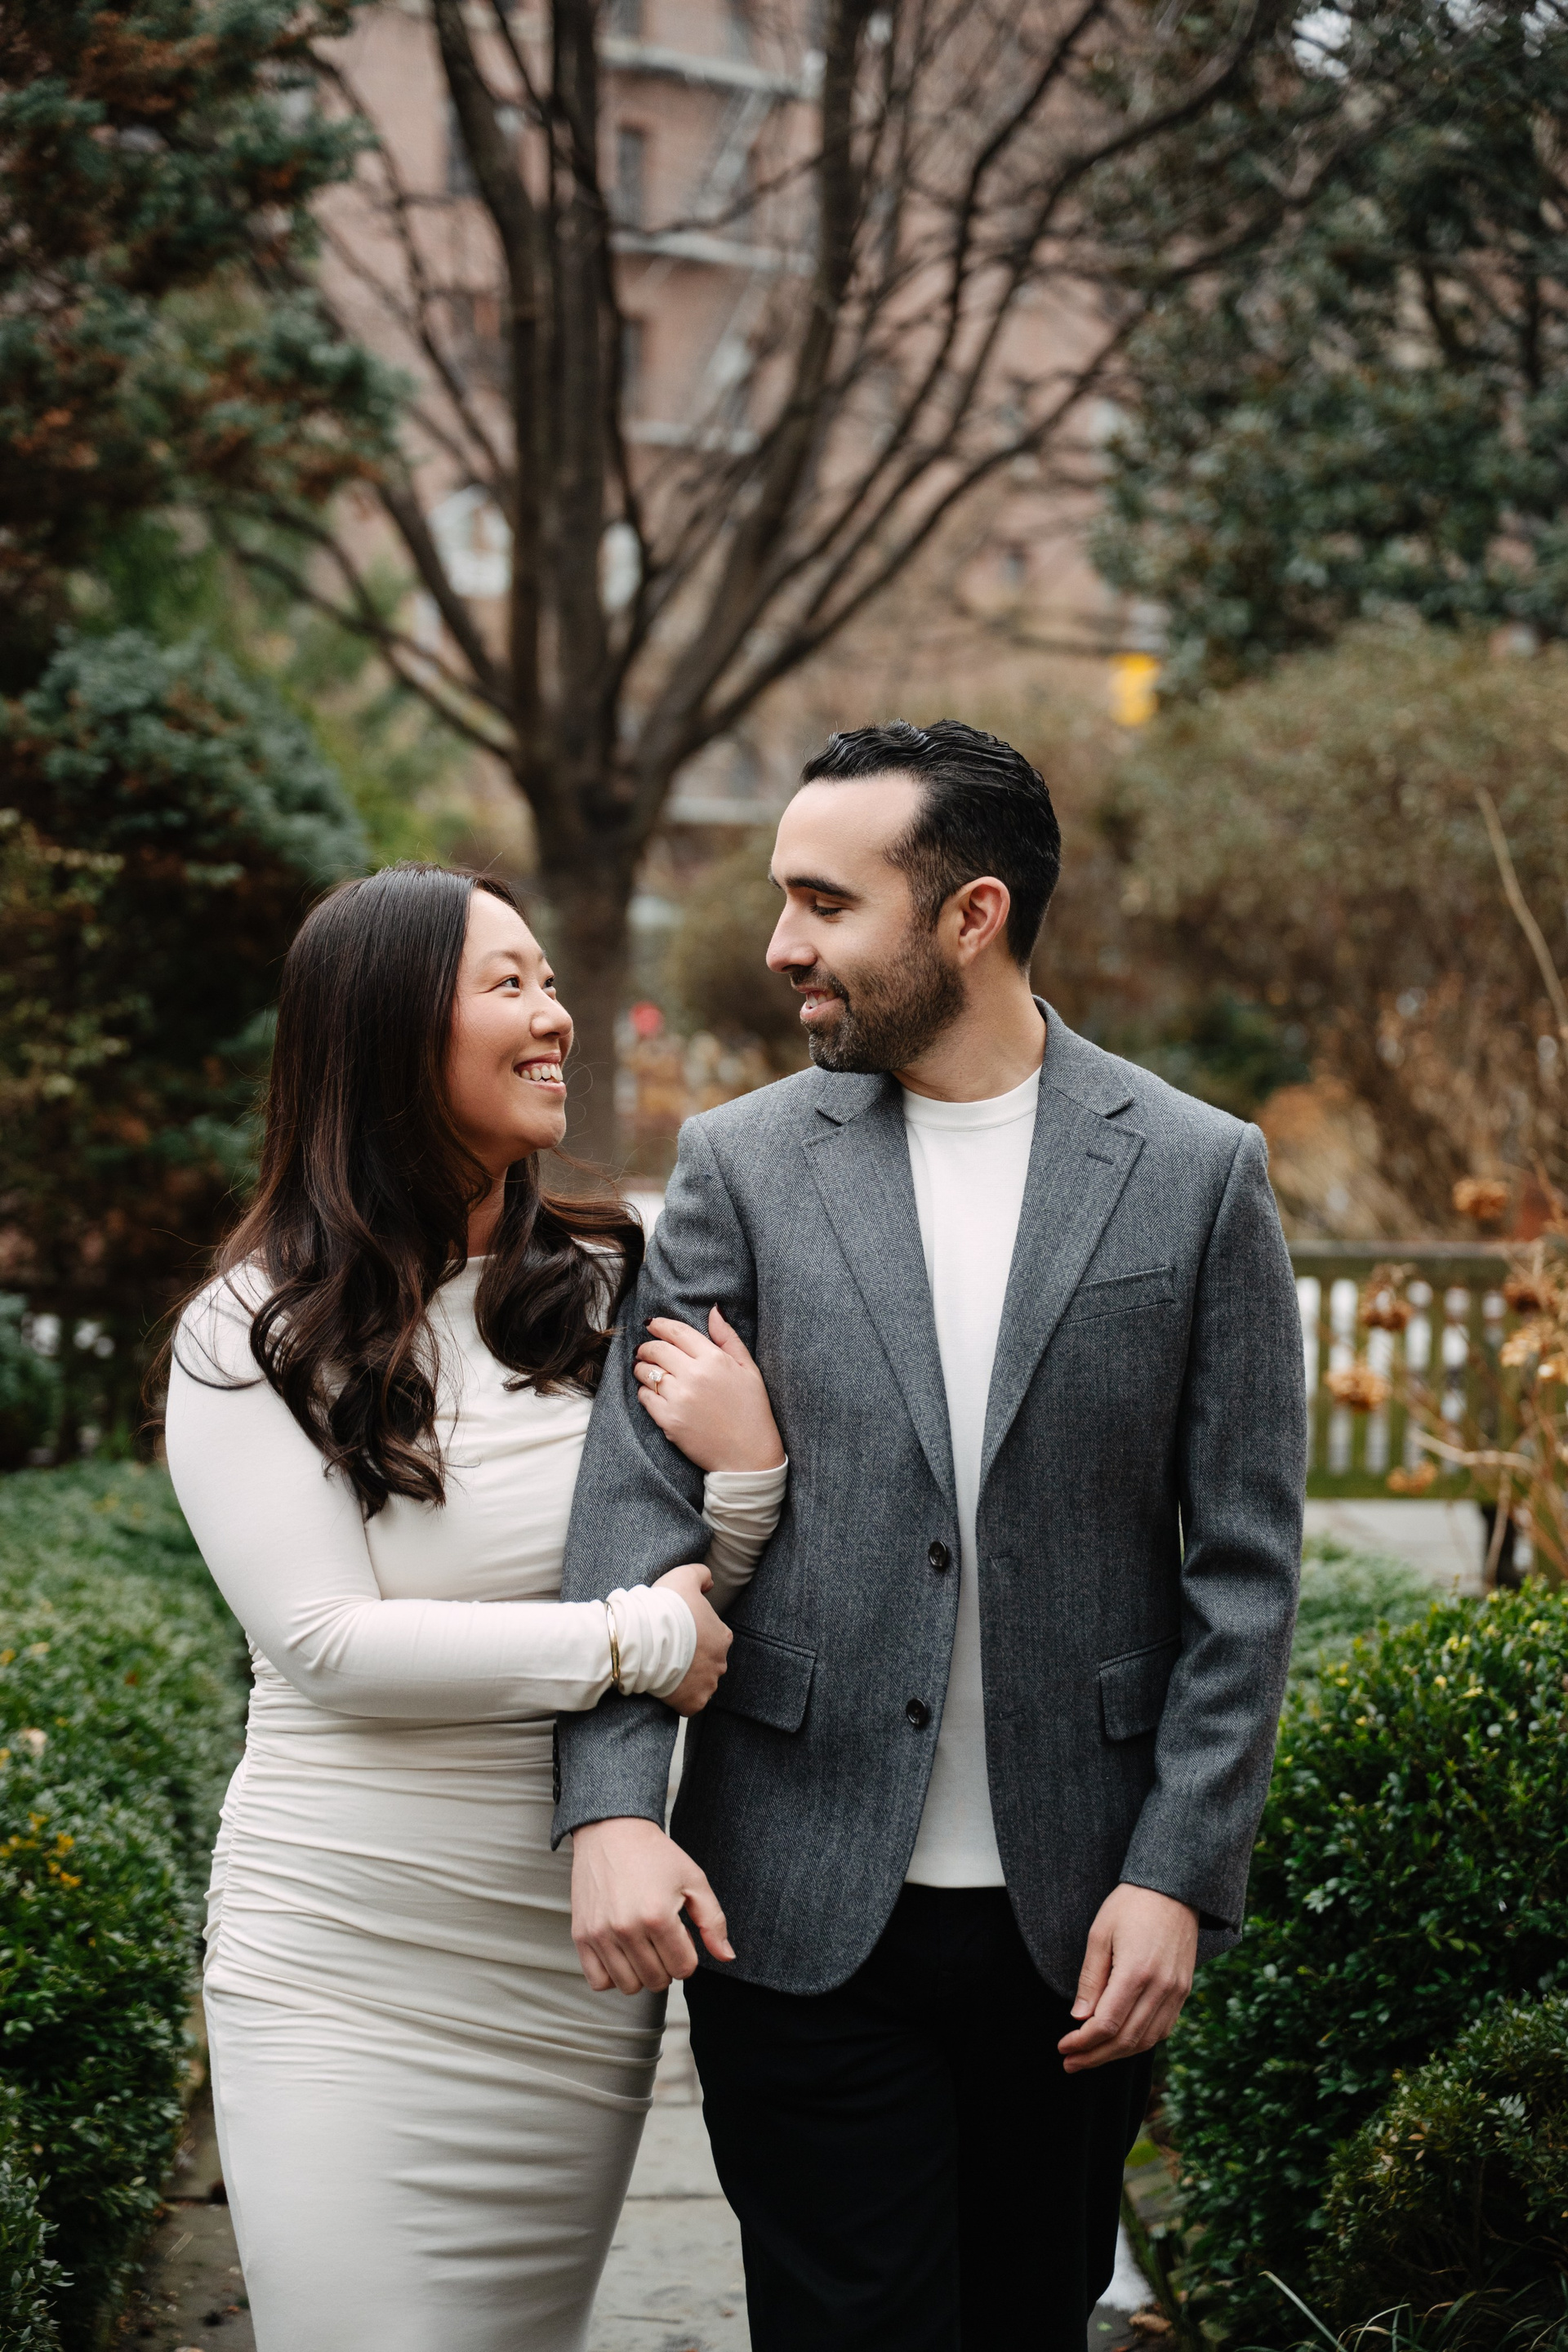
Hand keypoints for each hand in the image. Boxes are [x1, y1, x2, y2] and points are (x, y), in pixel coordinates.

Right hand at [571, 1816, 734, 1992]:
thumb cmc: (655, 1855)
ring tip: (643, 1946)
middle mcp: (626, 1929)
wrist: (612, 1831)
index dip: (688, 1954)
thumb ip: (713, 1921)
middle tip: (662, 1938)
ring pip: (629, 1986)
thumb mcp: (694, 1880)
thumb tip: (726, 1957)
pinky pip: (598, 1981)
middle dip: (667, 1965)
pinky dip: (613, 1976)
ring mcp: (600, 1934)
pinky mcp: (581, 1935)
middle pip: (657, 1981)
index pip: (683, 1969)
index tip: (680, 1933)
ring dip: (642, 1973)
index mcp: (658, 1916)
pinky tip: (621, 1954)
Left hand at [634, 1306, 784, 1473]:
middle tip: (645, 1350)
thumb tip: (713, 1311)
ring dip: (642, 1368)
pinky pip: (644, 1397)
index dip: (660, 1325)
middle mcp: (694, 1375)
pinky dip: (644, 1392)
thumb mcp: (749, 1369)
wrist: (748, 1456)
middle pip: (657, 1350)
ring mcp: (679, 1398)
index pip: (677, 1332)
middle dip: (647, 1346)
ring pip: (646, 1372)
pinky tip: (653, 1393)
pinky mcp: (668, 1420)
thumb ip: (727, 1338)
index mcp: (714, 1359)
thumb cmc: (752, 1411)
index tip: (652, 1324)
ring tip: (645, 1370)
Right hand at [652, 1561, 731, 1713]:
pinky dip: (679, 1699)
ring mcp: (707, 1685)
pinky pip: (689, 1704)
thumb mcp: (685, 1575)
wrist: (645, 1636)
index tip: (675, 1633)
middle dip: (692, 1659)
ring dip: (687, 1679)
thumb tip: (709, 1583)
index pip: (712, 1636)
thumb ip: (702, 1575)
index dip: (693, 1634)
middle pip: (707, 1662)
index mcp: (722, 1636)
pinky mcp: (692, 1703)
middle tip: (668, 1652)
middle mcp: (720, 1663)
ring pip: (700, 1683)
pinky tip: (665, 1687)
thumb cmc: (665, 1606)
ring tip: (665, 1669)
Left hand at [1057, 1884, 1197, 2073]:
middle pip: (1126, 2039)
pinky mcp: (1184, 1990)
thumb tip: (1079, 2018)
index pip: (1107, 2024)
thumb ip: (1091, 1979)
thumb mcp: (1100, 1934)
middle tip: (1070, 2063)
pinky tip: (1120, 2043)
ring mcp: (1177, 1992)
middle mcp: (1161, 1988)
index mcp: (1137, 1972)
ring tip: (1090, 2058)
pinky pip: (1163, 2029)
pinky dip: (1140, 2042)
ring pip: (1146, 2040)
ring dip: (1117, 2055)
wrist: (1174, 1888)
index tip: (1063, 2047)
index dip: (1083, 2042)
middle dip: (1095, 2056)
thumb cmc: (1131, 1905)